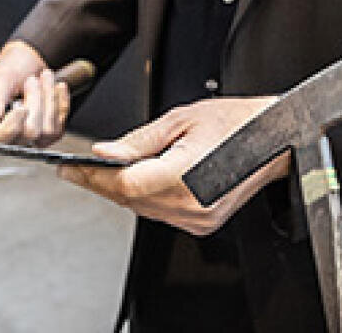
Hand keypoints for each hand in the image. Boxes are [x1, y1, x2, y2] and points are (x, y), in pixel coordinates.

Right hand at [0, 41, 72, 145]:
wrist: (29, 60)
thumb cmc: (9, 68)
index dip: (10, 128)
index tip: (21, 107)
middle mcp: (2, 135)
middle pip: (26, 134)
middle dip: (34, 103)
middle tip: (32, 80)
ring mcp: (25, 138)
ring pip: (45, 132)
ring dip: (48, 100)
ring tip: (43, 78)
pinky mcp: (44, 136)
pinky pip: (58, 128)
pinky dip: (60, 103)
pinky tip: (56, 87)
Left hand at [57, 96, 285, 235]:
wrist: (274, 140)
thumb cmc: (234, 123)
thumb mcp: (179, 119)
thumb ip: (138, 141)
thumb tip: (104, 153)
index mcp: (184, 177)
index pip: (124, 183)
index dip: (91, 177)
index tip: (68, 168)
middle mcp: (191, 205)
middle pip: (130, 199)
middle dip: (99, 183)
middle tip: (74, 169)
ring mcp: (198, 218)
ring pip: (142, 208)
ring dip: (119, 191)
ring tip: (99, 172)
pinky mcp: (203, 222)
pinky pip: (161, 212)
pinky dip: (143, 197)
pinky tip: (135, 180)